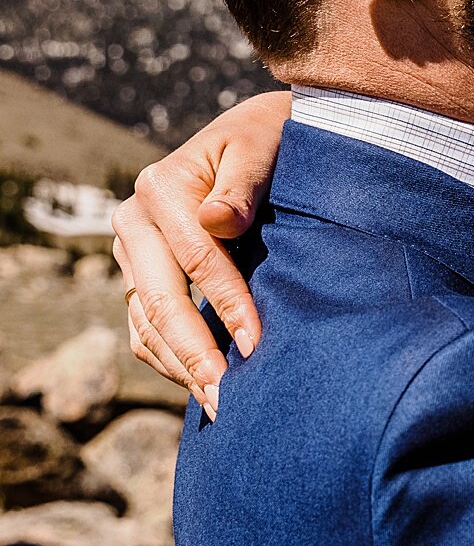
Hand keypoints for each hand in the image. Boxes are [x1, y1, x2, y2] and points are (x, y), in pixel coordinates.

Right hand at [111, 91, 291, 410]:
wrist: (255, 138)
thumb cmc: (269, 142)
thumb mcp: (261, 147)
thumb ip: (243, 183)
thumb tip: (218, 221)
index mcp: (161, 188)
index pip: (198, 260)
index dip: (228, 306)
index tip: (258, 346)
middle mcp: (133, 221)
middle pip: (160, 301)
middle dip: (196, 355)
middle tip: (229, 400)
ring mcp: (131, 253)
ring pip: (145, 324)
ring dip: (181, 369)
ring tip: (221, 407)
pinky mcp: (139, 276)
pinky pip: (144, 330)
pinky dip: (170, 362)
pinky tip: (205, 388)